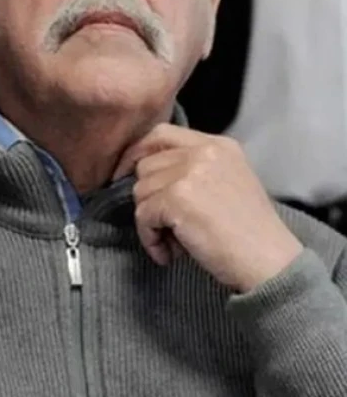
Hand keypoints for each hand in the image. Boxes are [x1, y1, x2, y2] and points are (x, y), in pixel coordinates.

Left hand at [113, 124, 302, 291]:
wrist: (271, 263)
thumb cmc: (250, 233)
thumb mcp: (228, 183)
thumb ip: (193, 170)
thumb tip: (145, 176)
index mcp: (218, 145)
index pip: (161, 134)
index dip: (138, 154)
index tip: (125, 175)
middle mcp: (204, 151)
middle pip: (146, 165)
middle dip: (150, 198)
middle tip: (170, 227)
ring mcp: (190, 172)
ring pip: (141, 191)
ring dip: (151, 222)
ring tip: (176, 243)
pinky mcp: (178, 197)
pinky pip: (143, 215)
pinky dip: (150, 238)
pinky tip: (170, 253)